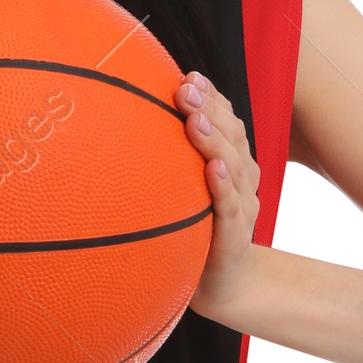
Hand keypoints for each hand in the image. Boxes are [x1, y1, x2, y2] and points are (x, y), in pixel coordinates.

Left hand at [174, 70, 260, 314]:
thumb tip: (120, 129)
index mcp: (230, 164)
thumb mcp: (182, 193)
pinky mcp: (236, 236)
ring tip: (196, 119)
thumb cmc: (197, 232)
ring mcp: (242, 207)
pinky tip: (215, 169)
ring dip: (215, 139)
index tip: (187, 77)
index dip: (211, 98)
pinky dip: (225, 186)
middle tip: (185, 89)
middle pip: (233, 135)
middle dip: (210, 108)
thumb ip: (169, 163)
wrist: (224, 286)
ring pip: (235, 165)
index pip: (226, 122)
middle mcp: (242, 179)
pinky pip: (231, 208)